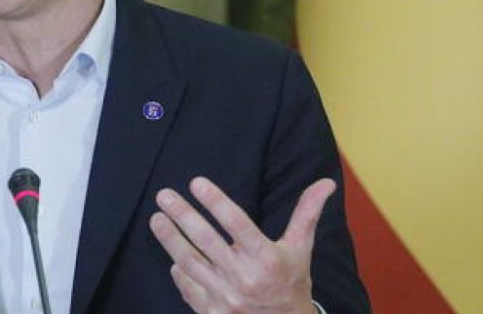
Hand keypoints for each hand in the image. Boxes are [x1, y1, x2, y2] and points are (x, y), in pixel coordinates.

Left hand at [149, 176, 334, 313]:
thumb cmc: (291, 282)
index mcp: (266, 258)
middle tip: (164, 195)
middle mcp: (244, 277)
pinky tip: (172, 256)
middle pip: (206, 241)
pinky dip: (179, 271)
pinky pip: (187, 286)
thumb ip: (307, 213)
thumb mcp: (301, 249)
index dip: (216, 202)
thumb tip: (326, 182)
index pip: (237, 224)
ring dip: (170, 239)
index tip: (196, 182)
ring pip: (190, 262)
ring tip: (156, 218)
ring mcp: (225, 297)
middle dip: (182, 216)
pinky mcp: (211, 312)